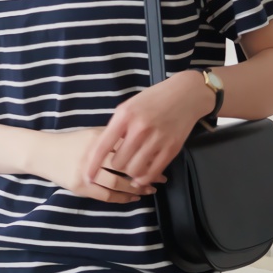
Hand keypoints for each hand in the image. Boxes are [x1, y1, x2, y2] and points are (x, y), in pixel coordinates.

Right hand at [38, 128, 156, 203]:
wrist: (43, 153)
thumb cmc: (70, 142)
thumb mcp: (91, 134)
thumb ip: (112, 138)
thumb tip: (140, 143)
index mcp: (97, 139)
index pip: (126, 147)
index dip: (145, 154)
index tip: (160, 158)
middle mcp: (93, 155)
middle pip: (125, 166)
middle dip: (145, 173)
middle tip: (161, 178)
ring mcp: (86, 173)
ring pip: (117, 183)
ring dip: (136, 188)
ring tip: (149, 189)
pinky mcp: (81, 187)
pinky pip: (106, 195)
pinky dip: (121, 198)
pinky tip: (132, 197)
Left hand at [83, 71, 212, 186]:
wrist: (185, 94)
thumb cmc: (152, 100)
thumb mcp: (128, 106)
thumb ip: (116, 127)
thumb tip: (103, 151)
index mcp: (124, 116)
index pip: (103, 146)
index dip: (93, 165)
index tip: (87, 177)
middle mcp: (139, 128)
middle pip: (118, 163)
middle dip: (116, 166)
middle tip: (119, 164)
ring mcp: (156, 139)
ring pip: (134, 170)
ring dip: (130, 173)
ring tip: (131, 168)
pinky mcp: (171, 148)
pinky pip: (153, 172)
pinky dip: (144, 178)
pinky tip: (142, 177)